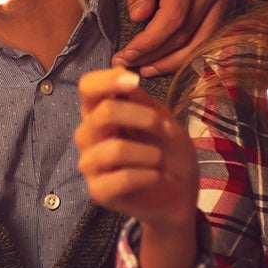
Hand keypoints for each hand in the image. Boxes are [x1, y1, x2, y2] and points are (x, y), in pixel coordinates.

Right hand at [76, 67, 197, 226]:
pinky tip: (157, 177)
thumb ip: (141, 100)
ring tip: (161, 161)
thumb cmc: (169, 151)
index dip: (107, 80)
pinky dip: (149, 175)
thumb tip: (123, 74)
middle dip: (144, 118)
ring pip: (116, 149)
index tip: (133, 81)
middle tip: (166, 130)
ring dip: (151, 153)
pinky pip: (123, 177)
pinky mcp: (98, 191)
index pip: (87, 87)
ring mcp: (90, 164)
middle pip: (105, 113)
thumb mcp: (163, 119)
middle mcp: (88, 135)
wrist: (179, 193)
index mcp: (99, 111)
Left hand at [114, 0, 233, 75]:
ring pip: (200, 39)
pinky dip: (188, 51)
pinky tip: (167, 60)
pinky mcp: (224, 2)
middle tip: (129, 64)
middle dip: (156, 54)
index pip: (172, 17)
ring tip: (146, 67)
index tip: (127, 54)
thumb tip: (140, 17)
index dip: (150, 41)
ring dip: (173, 59)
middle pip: (186, 32)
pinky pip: (208, 35)